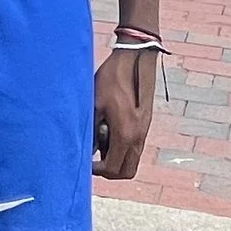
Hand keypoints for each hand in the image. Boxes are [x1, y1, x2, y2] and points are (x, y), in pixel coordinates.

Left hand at [92, 45, 155, 180]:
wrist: (135, 58)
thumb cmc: (111, 79)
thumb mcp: (94, 104)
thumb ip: (91, 131)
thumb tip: (85, 150)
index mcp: (125, 133)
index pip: (113, 168)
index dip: (97, 170)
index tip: (86, 162)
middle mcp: (138, 136)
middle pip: (126, 172)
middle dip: (109, 171)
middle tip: (95, 158)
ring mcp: (144, 131)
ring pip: (132, 161)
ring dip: (117, 160)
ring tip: (102, 142)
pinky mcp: (145, 124)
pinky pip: (135, 148)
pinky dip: (123, 149)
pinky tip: (110, 131)